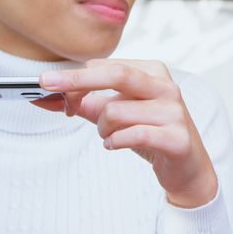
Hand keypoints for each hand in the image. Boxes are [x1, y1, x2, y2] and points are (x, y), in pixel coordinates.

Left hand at [38, 60, 217, 208]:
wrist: (187, 167)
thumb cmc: (151, 134)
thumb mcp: (118, 115)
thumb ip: (88, 104)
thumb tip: (52, 96)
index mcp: (153, 72)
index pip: (107, 66)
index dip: (77, 78)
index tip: (52, 86)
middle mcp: (165, 87)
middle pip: (116, 74)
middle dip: (76, 79)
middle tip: (45, 83)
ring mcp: (174, 112)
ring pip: (116, 111)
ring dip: (102, 129)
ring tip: (110, 137)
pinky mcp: (177, 137)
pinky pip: (133, 134)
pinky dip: (116, 141)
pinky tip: (115, 145)